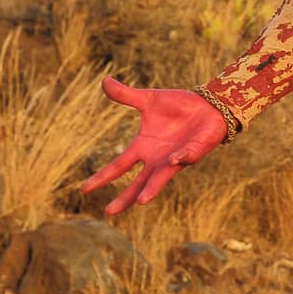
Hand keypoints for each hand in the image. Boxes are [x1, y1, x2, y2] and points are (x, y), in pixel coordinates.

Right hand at [80, 77, 228, 215]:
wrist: (208, 104)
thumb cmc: (178, 105)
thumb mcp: (148, 99)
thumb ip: (126, 95)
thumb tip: (104, 81)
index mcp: (143, 146)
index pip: (119, 166)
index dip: (103, 177)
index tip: (84, 189)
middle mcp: (157, 158)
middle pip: (137, 183)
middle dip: (124, 197)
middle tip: (109, 212)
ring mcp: (175, 158)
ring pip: (160, 179)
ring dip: (152, 189)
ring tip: (140, 201)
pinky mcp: (192, 153)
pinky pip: (185, 157)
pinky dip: (180, 158)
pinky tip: (172, 161)